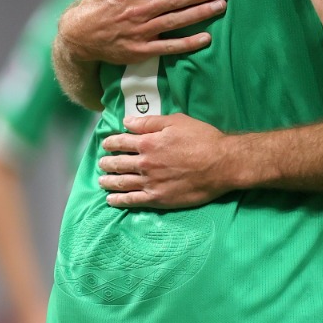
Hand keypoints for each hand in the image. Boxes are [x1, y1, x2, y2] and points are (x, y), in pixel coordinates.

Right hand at [59, 0, 230, 64]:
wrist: (79, 35)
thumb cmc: (96, 1)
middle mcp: (139, 11)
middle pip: (177, 0)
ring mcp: (141, 32)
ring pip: (176, 21)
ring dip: (201, 14)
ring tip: (221, 6)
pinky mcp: (141, 50)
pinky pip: (168, 47)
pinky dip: (188, 43)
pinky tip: (206, 38)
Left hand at [97, 114, 237, 209]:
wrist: (221, 164)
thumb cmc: (202, 138)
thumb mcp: (176, 121)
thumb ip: (149, 122)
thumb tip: (126, 122)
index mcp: (148, 143)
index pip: (121, 142)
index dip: (110, 142)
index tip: (106, 144)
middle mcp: (145, 163)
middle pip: (118, 163)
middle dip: (107, 162)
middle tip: (102, 163)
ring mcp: (150, 183)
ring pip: (122, 183)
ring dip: (109, 181)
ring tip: (101, 180)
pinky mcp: (158, 198)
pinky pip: (133, 201)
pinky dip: (119, 200)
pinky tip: (111, 200)